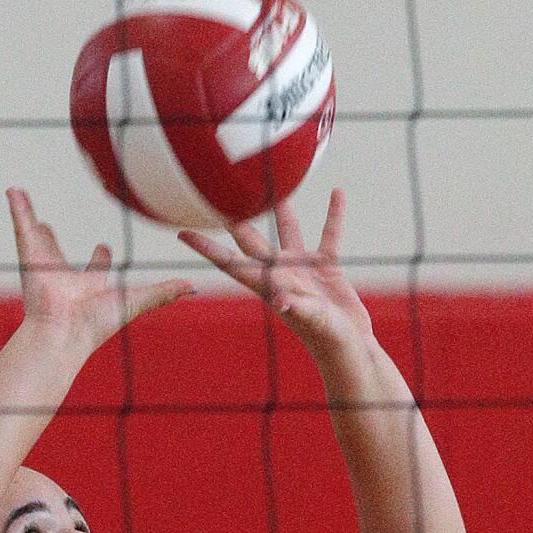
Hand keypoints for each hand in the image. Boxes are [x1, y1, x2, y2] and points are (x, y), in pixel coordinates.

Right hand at [7, 188, 194, 354]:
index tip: (104, 247)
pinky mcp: (31, 260)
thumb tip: (192, 286)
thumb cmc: (98, 323)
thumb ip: (162, 292)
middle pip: (59, 254)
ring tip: (20, 197)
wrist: (65, 333)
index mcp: (91, 287)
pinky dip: (17, 209)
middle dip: (54, 242)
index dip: (101, 258)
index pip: (97, 269)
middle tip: (49, 226)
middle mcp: (66, 278)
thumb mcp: (137, 301)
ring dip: (29, 218)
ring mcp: (46, 269)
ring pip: (36, 237)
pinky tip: (13, 190)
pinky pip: (23, 228)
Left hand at [178, 189, 371, 365]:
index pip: (230, 262)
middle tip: (219, 193)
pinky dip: (333, 216)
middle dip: (235, 219)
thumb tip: (281, 300)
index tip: (183, 232)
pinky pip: (328, 236)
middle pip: (252, 241)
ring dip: (282, 210)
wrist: (349, 349)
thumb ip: (298, 308)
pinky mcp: (327, 269)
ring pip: (288, 232)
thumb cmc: (328, 340)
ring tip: (275, 184)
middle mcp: (281, 274)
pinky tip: (338, 193)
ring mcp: (303, 270)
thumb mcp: (313, 322)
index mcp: (269, 286)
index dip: (206, 248)